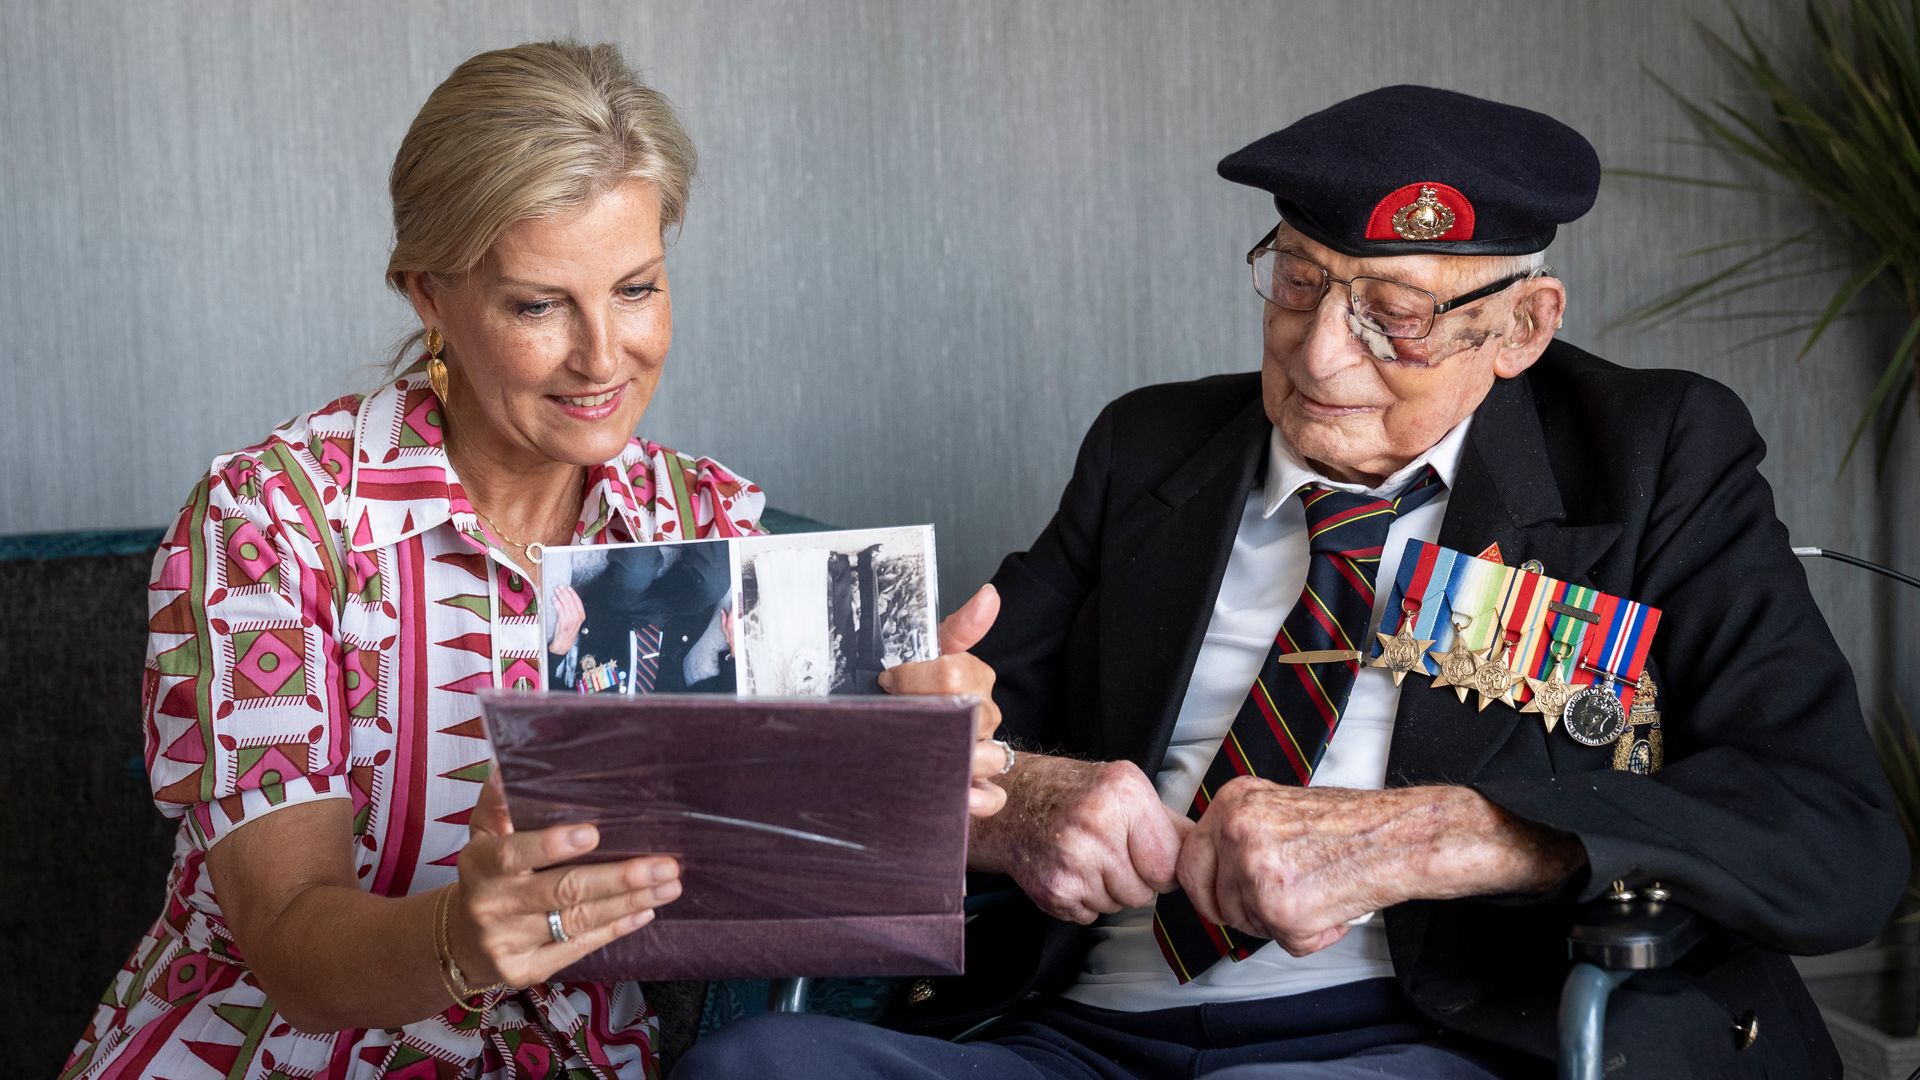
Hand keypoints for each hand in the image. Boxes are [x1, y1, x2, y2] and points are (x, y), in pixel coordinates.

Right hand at [451, 773, 681, 987]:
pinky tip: (644, 912)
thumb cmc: (489, 870)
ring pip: (578, 921)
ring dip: (629, 902)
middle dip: (619, 878)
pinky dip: (615, 929)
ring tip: (668, 886)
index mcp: (480, 864)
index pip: (515, 854)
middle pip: (563, 892)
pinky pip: (577, 948)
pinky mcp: (524, 970)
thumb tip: (512, 764)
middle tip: (664, 865)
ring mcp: (507, 942)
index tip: (594, 833)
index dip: (552, 845)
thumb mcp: (485, 832)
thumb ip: (501, 801)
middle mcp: (491, 905)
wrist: (461, 938)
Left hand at [548, 586, 584, 654]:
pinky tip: (554, 599)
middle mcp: (577, 617)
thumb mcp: (574, 622)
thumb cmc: (567, 632)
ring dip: (561, 596)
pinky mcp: (564, 621)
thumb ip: (573, 612)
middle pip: (571, 601)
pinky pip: (560, 609)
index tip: (568, 588)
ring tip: (557, 591)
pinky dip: (557, 603)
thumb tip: (567, 600)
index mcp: (581, 616)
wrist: (564, 644)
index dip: (573, 593)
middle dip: (565, 592)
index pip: (578, 601)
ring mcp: (571, 619)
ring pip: (566, 603)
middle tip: (560, 587)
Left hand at [878, 584, 1007, 816]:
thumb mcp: (927, 651)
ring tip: (923, 756)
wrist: (890, 730)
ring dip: (956, 757)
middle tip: (897, 717)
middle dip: (927, 716)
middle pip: (967, 715)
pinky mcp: (981, 788)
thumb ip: (959, 626)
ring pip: (989, 756)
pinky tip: (959, 794)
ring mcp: (986, 753)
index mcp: (974, 677)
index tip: (887, 681)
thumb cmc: (911, 687)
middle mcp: (985, 715)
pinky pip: (995, 797)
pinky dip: (979, 798)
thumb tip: (991, 595)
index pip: (953, 674)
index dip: (913, 680)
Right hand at [975, 754, 1188, 923]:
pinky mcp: (1055, 891)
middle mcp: (1097, 827)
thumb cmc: (1071, 794)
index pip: (1169, 864)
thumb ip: (1167, 822)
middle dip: (1134, 879)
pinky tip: (1071, 871)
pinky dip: (1084, 899)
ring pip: (1119, 906)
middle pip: (1145, 891)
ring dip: (1108, 890)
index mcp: (1124, 796)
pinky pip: (1091, 915)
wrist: (1013, 804)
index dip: (1161, 866)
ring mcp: (1073, 862)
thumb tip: (1204, 849)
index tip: (1147, 855)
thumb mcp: (1125, 787)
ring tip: (1088, 859)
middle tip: (1110, 853)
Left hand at [1174, 780, 1581, 956]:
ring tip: (1319, 892)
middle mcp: (1237, 832)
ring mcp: (1256, 871)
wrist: (1400, 837)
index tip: (1222, 897)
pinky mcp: (1281, 909)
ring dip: (1281, 922)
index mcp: (1233, 802)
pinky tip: (1334, 908)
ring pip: (1246, 923)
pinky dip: (1313, 937)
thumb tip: (1208, 869)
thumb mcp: (1278, 806)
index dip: (1205, 888)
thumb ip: (1239, 832)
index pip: (1188, 861)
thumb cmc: (1352, 824)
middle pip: (1211, 899)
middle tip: (1277, 904)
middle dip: (1240, 912)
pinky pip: (1284, 943)